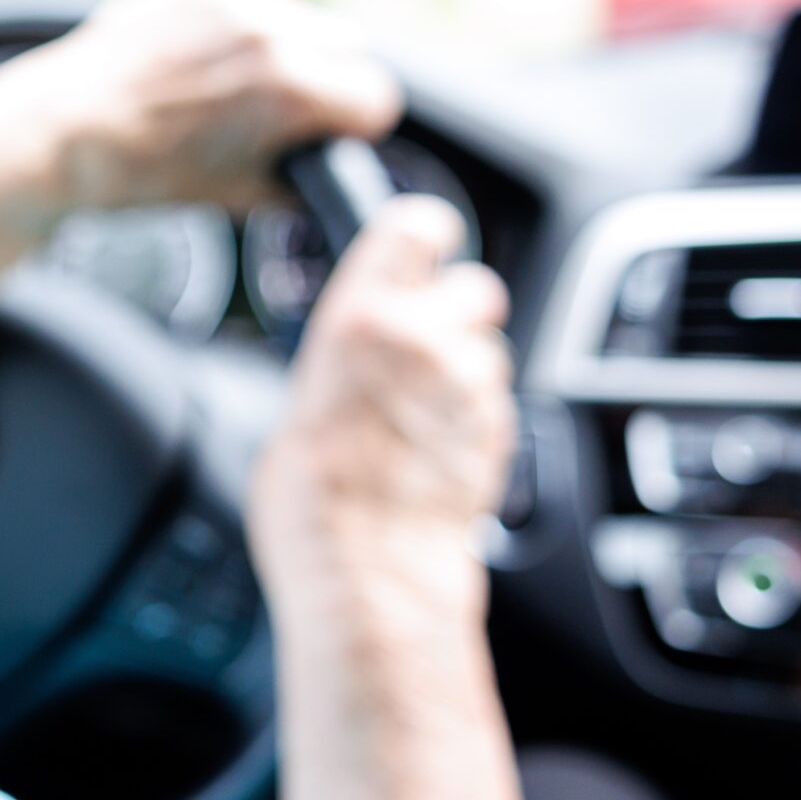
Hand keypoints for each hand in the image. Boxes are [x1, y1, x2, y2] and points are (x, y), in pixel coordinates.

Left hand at [0, 0, 400, 218]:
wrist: (61, 131)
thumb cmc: (148, 174)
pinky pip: (250, 0)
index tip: (330, 137)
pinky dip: (239, 27)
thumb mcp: (241, 196)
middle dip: (325, 84)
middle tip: (285, 115)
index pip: (374, 97)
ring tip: (236, 87)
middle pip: (347, 50)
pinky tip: (201, 60)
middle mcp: (271, 30)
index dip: (353, 126)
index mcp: (292, 87)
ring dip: (288, 48)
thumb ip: (301, 182)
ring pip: (300, 18)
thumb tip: (331, 177)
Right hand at [249, 196, 515, 620]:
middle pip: (475, 286)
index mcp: (363, 317)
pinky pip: (495, 404)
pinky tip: (435, 449)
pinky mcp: (500, 434)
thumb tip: (357, 350)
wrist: (364, 573)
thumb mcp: (300, 400)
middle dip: (457, 308)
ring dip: (466, 370)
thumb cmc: (313, 500)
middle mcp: (428, 341)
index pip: (418, 226)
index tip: (424, 241)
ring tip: (420, 412)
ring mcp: (472, 389)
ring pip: (488, 350)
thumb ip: (344, 357)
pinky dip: (475, 418)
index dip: (426, 232)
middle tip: (425, 338)